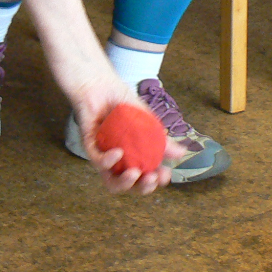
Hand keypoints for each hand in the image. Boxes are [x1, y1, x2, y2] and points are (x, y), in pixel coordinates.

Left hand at [72, 74, 185, 193]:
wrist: (102, 84)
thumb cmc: (123, 102)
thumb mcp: (147, 121)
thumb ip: (161, 138)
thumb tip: (183, 153)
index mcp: (133, 156)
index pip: (145, 177)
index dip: (155, 182)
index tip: (165, 175)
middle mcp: (118, 160)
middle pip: (129, 185)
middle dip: (142, 188)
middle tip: (151, 178)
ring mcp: (103, 155)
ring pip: (110, 181)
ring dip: (124, 183)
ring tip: (135, 174)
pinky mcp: (89, 146)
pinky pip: (97, 160)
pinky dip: (108, 161)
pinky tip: (118, 153)